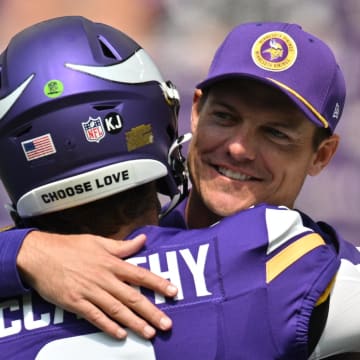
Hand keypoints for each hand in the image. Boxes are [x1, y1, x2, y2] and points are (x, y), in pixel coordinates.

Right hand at [17, 230, 176, 338]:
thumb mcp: (98, 241)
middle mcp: (104, 278)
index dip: (158, 283)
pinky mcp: (75, 303)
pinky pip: (95, 317)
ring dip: (134, 323)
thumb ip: (122, 245)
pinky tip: (121, 335)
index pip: (140, 274)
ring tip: (149, 333)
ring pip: (116, 310)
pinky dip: (108, 326)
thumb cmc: (70, 246)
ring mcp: (90, 292)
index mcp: (111, 263)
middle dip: (151, 311)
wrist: (40, 255)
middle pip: (132, 297)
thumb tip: (143, 240)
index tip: (173, 292)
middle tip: (166, 324)